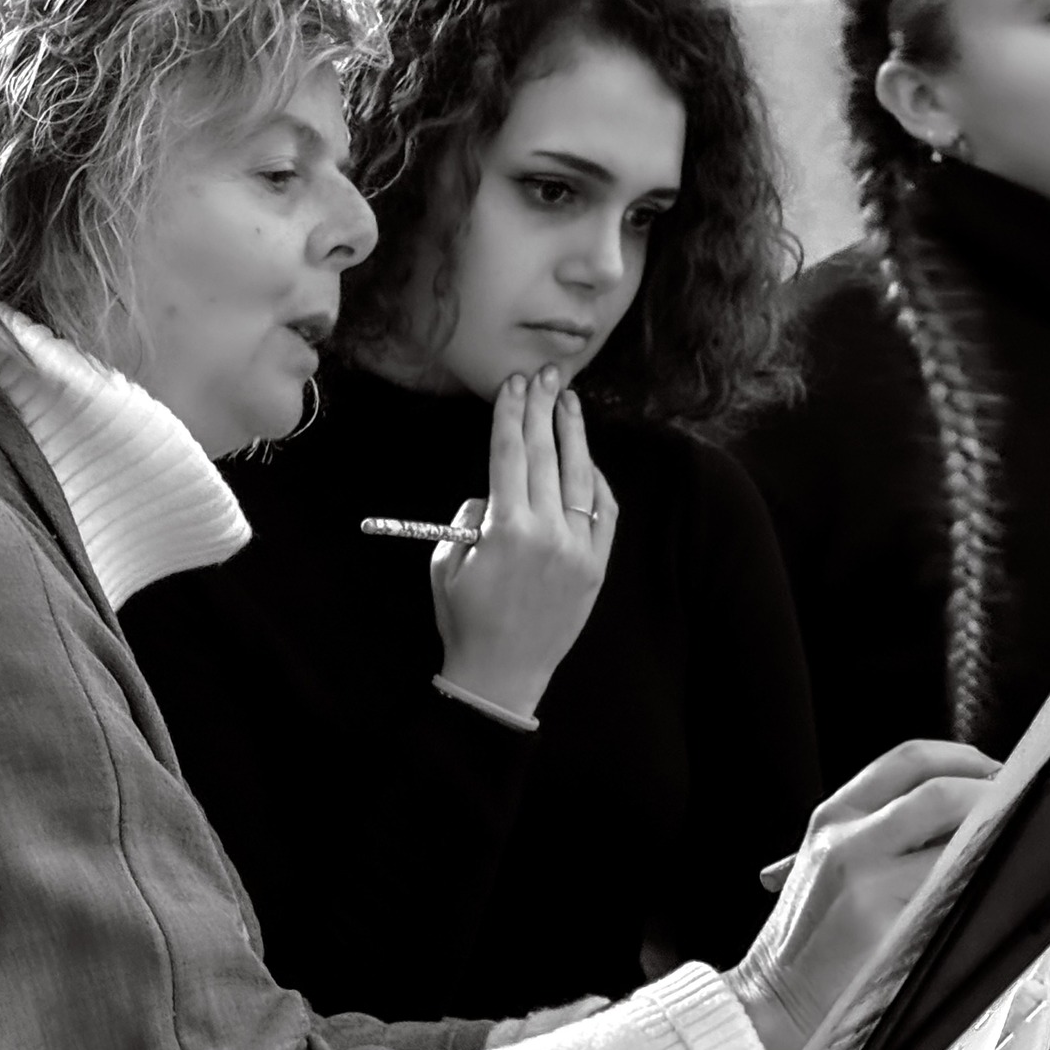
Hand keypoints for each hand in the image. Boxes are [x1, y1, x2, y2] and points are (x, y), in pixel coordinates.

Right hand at [430, 366, 616, 719]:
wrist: (502, 674)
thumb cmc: (465, 619)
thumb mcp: (446, 562)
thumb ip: (469, 518)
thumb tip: (493, 494)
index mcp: (505, 529)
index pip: (509, 454)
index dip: (510, 414)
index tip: (513, 384)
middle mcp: (547, 533)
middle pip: (545, 455)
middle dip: (541, 409)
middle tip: (542, 375)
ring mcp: (578, 549)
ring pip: (580, 476)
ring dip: (574, 433)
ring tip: (568, 400)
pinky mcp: (596, 566)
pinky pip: (604, 512)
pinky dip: (596, 482)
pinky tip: (587, 458)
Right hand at [724, 740, 998, 1049]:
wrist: (772, 1010)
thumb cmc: (809, 951)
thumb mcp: (828, 871)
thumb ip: (879, 838)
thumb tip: (963, 821)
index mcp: (832, 819)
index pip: (909, 759)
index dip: (964, 759)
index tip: (995, 774)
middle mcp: (846, 838)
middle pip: (940, 788)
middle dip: (994, 793)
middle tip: (1024, 810)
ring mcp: (867, 878)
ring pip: (957, 836)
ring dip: (1001, 839)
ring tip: (1023, 849)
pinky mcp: (889, 922)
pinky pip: (959, 890)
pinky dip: (990, 885)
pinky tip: (1004, 894)